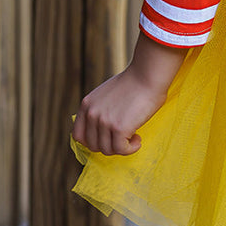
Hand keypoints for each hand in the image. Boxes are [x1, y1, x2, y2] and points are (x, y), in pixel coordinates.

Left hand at [72, 33, 185, 155]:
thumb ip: (100, 110)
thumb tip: (103, 129)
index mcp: (86, 105)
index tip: (107, 139)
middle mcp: (91, 114)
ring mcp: (104, 121)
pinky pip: (121, 150)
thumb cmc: (134, 83)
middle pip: (93, 146)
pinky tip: (138, 139)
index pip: (78, 135)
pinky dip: (131, 149)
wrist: (147, 75)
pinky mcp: (119, 128)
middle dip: (109, 146)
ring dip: (122, 148)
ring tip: (134, 137)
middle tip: (123, 138)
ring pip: (107, 150)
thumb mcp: (106, 94)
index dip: (93, 142)